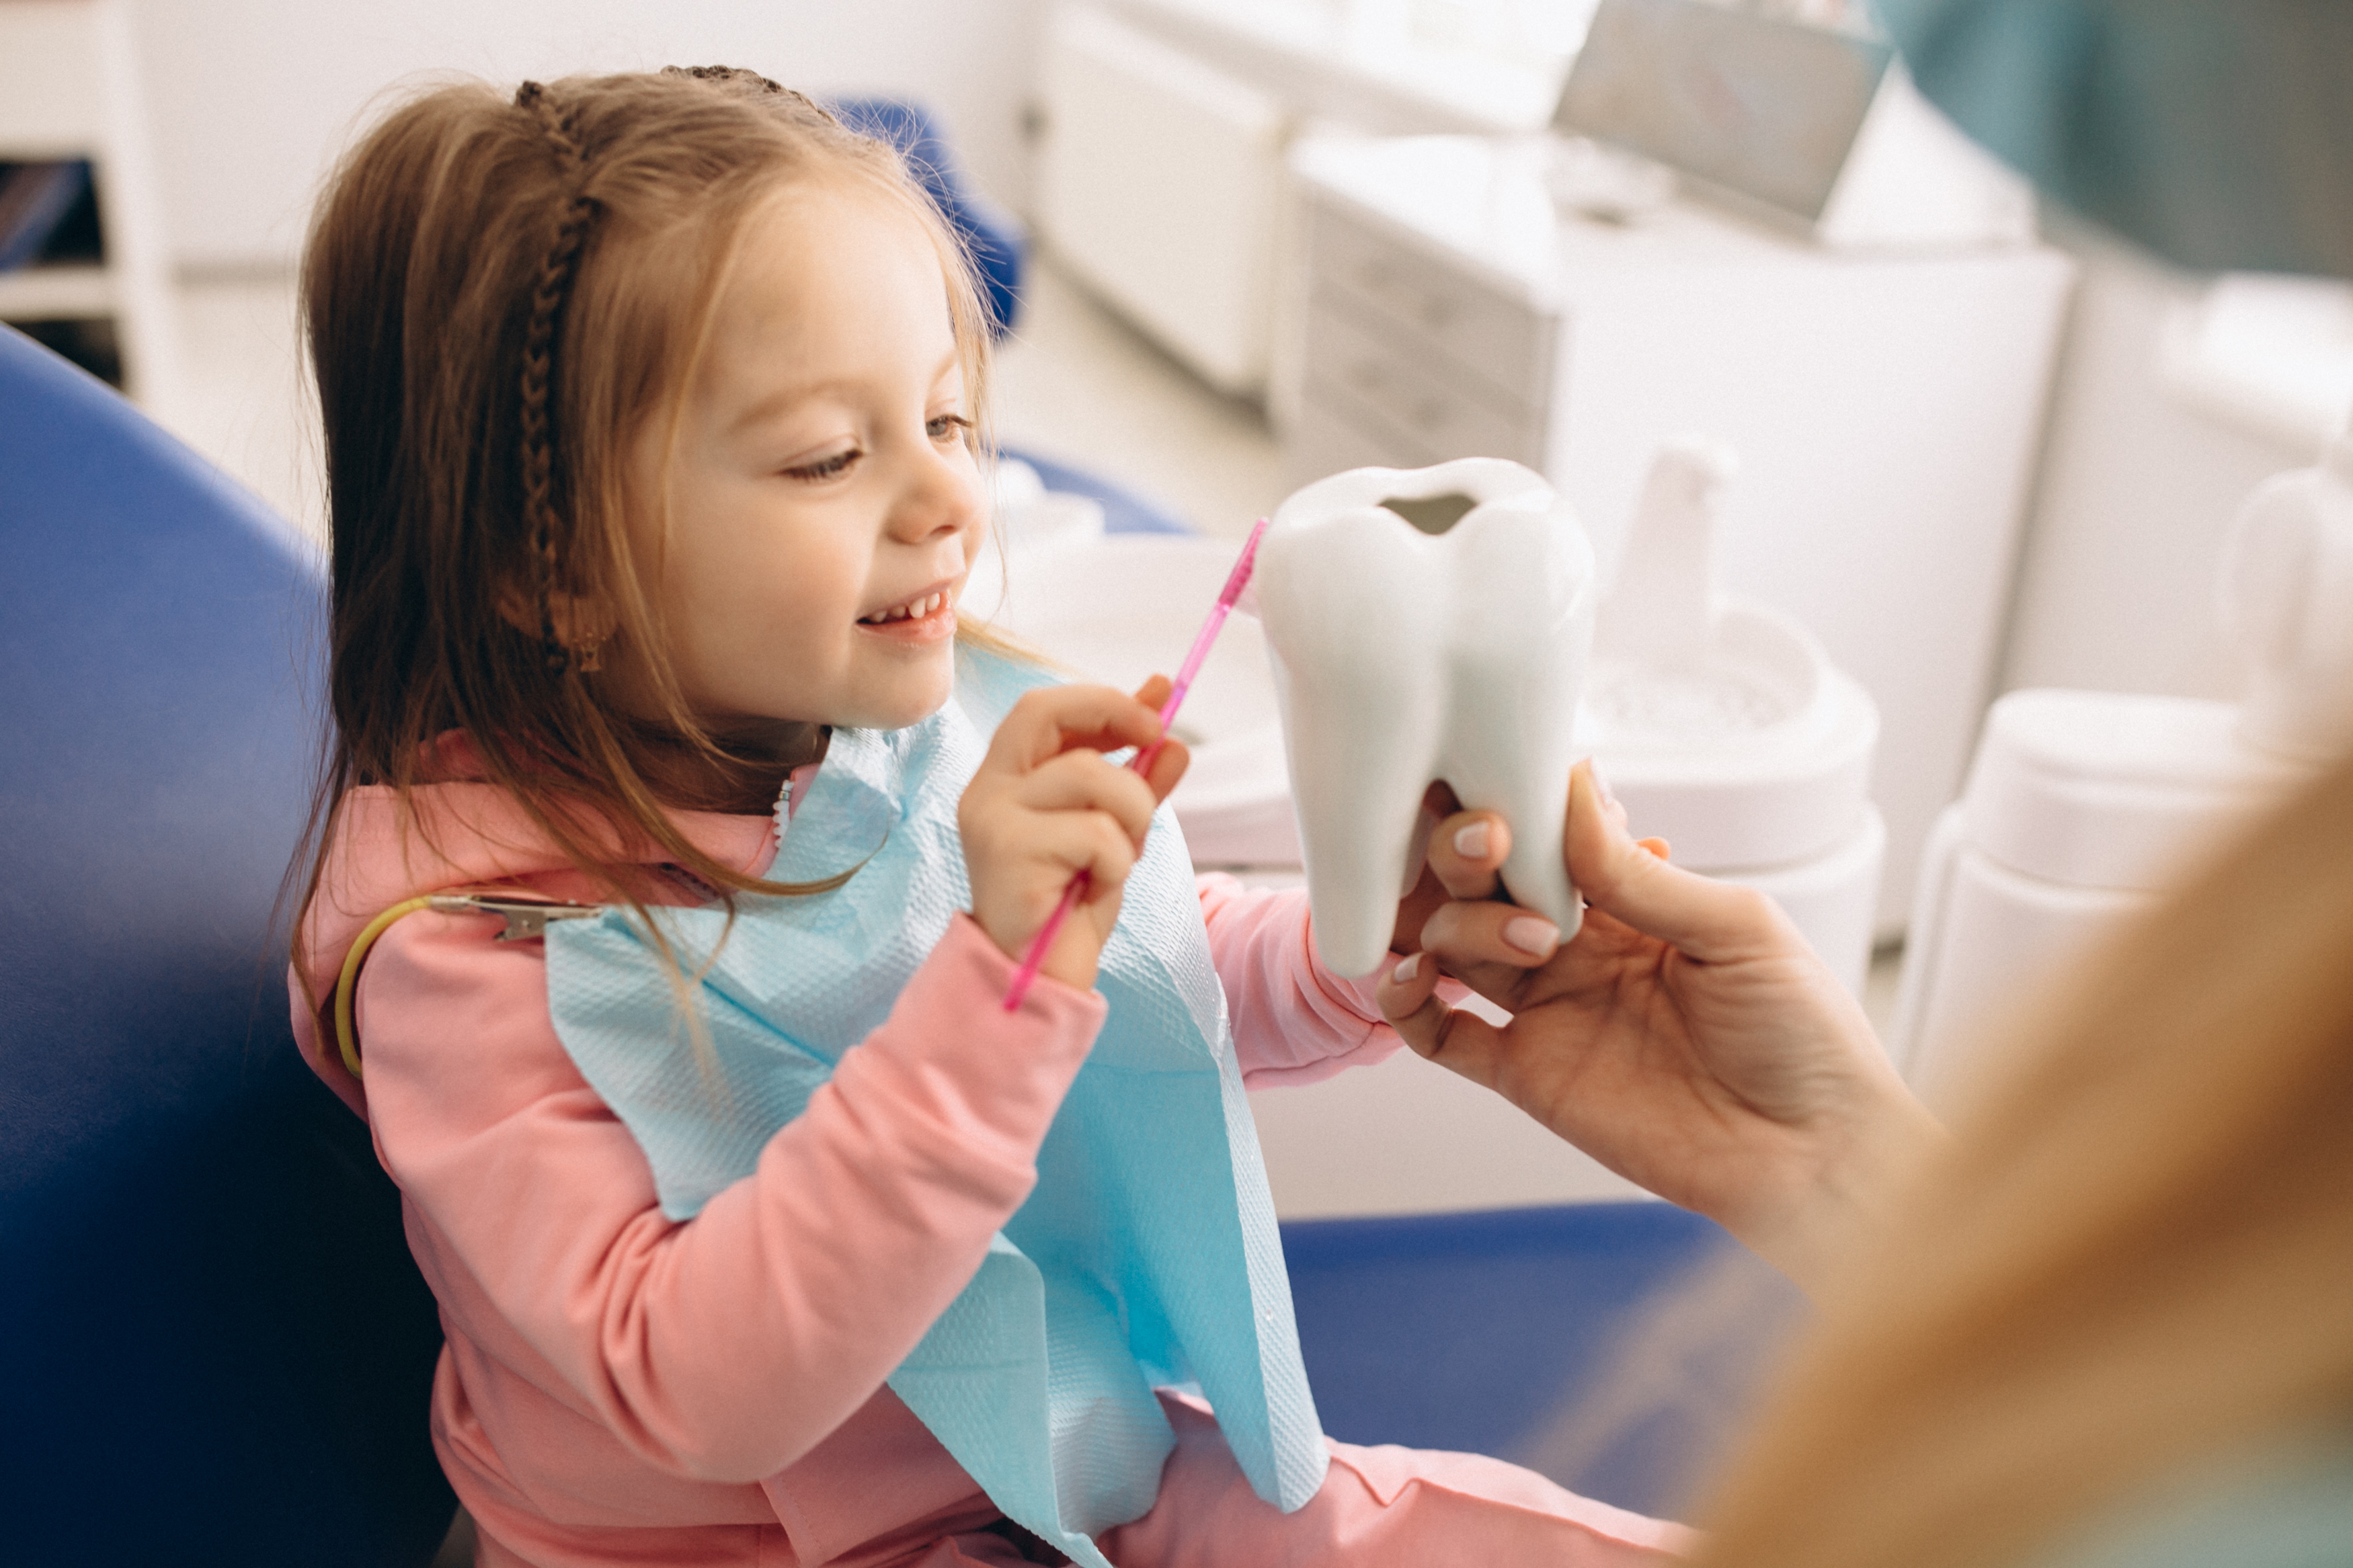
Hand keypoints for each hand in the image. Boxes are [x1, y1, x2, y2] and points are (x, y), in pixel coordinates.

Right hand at [959, 677, 1189, 994]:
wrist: (1038, 977)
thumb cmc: (1069, 903)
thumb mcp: (1114, 830)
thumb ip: (1136, 779)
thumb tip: (1173, 735)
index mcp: (1006, 777)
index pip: (1044, 708)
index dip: (1103, 700)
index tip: (1156, 710)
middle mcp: (988, 789)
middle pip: (1046, 711)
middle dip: (1113, 714)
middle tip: (1159, 738)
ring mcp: (994, 818)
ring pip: (1093, 775)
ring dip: (1133, 814)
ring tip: (1119, 857)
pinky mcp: (1009, 852)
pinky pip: (1097, 832)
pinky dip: (1117, 861)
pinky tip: (1096, 886)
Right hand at [1377, 762, 1942, 1292]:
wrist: (1815, 1155)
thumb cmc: (1805, 1036)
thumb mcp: (1737, 929)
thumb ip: (1637, 874)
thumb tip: (1570, 782)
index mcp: (1629, 899)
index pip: (1544, 834)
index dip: (1515, 806)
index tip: (1500, 781)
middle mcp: (1577, 946)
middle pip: (1482, 881)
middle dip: (1468, 852)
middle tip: (1489, 842)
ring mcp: (1548, 1009)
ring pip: (1452, 944)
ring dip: (1456, 922)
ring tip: (1522, 937)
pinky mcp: (1528, 1075)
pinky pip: (1441, 1035)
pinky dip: (1407, 1005)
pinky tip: (1411, 979)